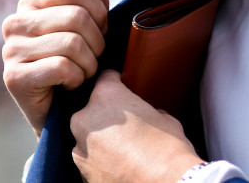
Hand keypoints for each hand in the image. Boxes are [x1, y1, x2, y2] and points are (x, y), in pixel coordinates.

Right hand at [2, 0, 110, 136]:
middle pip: (76, 16)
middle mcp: (14, 22)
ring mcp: (10, 50)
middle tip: (91, 59)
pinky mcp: (13, 78)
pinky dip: (76, 80)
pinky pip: (62, 67)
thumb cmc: (77, 62)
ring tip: (81, 73)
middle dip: (97, 43)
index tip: (98, 33)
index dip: (99, 13)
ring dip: (89, 65)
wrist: (62, 111)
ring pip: (72, 44)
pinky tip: (68, 86)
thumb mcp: (89, 23)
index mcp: (30, 1)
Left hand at [70, 69, 202, 181]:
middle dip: (106, 115)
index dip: (117, 82)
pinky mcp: (81, 170)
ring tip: (124, 150)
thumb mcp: (164, 118)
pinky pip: (89, 158)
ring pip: (87, 135)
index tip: (122, 87)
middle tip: (126, 126)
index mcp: (106, 97)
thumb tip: (149, 114)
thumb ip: (147, 109)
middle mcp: (85, 118)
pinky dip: (100, 160)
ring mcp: (80, 146)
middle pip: (92, 109)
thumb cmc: (168, 150)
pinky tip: (119, 164)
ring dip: (100, 139)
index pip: (106, 78)